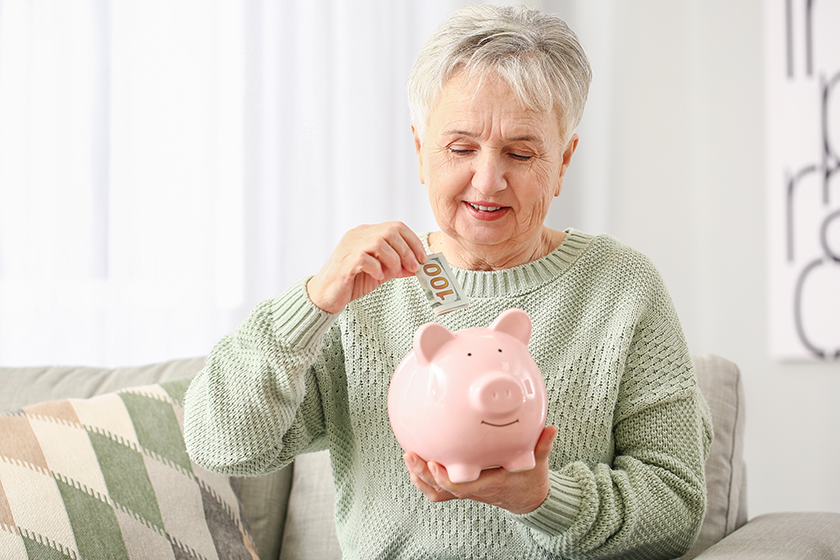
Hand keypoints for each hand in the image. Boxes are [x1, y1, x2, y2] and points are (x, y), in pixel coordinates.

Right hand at [306, 222, 427, 313]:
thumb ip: (398, 267)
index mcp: (367, 233)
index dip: (413, 241)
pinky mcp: (345, 262)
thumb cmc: (352, 281)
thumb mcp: (381, 272)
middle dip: (407, 251)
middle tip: (414, 268)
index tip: (423, 258)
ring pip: (380, 242)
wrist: (326, 295)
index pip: (396, 226)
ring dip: (394, 260)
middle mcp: (358, 235)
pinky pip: (366, 259)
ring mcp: (350, 247)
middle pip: (390, 232)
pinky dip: (377, 268)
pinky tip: (378, 277)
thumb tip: (418, 267)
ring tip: (394, 274)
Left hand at [403, 426, 557, 513]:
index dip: (444, 478)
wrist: (528, 499)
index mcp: (489, 484)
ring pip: (436, 491)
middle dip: (423, 473)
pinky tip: (417, 463)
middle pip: (441, 489)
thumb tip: (550, 428)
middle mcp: (474, 490)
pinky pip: (439, 490)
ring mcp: (466, 490)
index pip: (461, 487)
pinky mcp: (463, 488)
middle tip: (410, 454)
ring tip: (408, 456)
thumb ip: (542, 445)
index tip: (433, 462)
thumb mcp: (539, 462)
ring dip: (419, 476)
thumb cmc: (531, 479)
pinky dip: (425, 479)